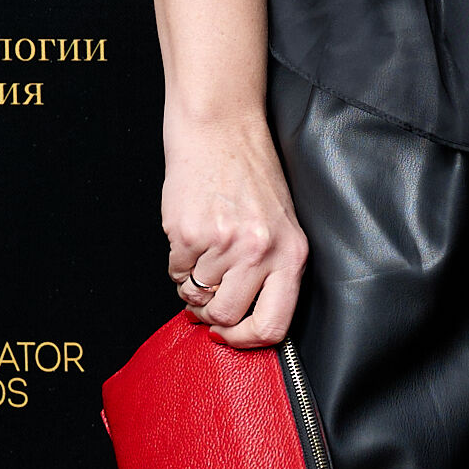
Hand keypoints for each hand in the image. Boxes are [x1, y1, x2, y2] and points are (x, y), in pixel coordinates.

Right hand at [161, 110, 307, 347]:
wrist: (220, 129)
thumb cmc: (250, 174)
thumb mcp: (281, 224)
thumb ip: (271, 269)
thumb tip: (243, 319)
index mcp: (292, 253)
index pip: (273, 325)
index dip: (246, 340)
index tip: (230, 335)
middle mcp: (261, 252)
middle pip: (226, 316)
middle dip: (210, 313)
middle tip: (206, 294)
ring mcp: (223, 244)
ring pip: (197, 295)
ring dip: (193, 283)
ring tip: (202, 251)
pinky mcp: (188, 233)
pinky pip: (176, 272)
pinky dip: (178, 262)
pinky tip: (190, 235)